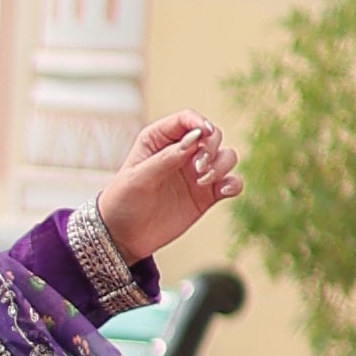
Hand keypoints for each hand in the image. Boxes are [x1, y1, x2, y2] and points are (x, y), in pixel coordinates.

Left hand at [94, 112, 242, 266]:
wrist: (123, 236)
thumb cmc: (123, 201)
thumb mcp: (138, 177)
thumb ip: (166, 158)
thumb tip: (194, 139)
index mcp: (159, 139)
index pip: (186, 119)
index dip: (199, 122)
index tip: (204, 134)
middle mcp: (182, 152)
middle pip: (212, 135)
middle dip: (210, 147)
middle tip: (198, 167)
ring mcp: (196, 173)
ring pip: (225, 156)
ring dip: (222, 164)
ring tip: (203, 181)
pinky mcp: (206, 194)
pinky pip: (230, 182)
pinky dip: (233, 183)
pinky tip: (224, 191)